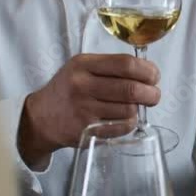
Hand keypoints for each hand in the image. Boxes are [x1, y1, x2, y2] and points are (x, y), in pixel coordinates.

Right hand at [17, 53, 160, 168]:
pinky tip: (125, 119)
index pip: (126, 64)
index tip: (154, 76)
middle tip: (153, 96)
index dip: (147, 71)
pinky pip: (121, 128)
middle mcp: (82, 86)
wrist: (41, 117)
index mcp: (84, 65)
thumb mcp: (82, 67)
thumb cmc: (68, 89)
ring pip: (129, 110)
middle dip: (151, 93)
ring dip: (139, 109)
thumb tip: (148, 72)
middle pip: (131, 89)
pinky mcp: (87, 131)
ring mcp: (84, 110)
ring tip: (135, 107)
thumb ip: (111, 66)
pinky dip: (130, 124)